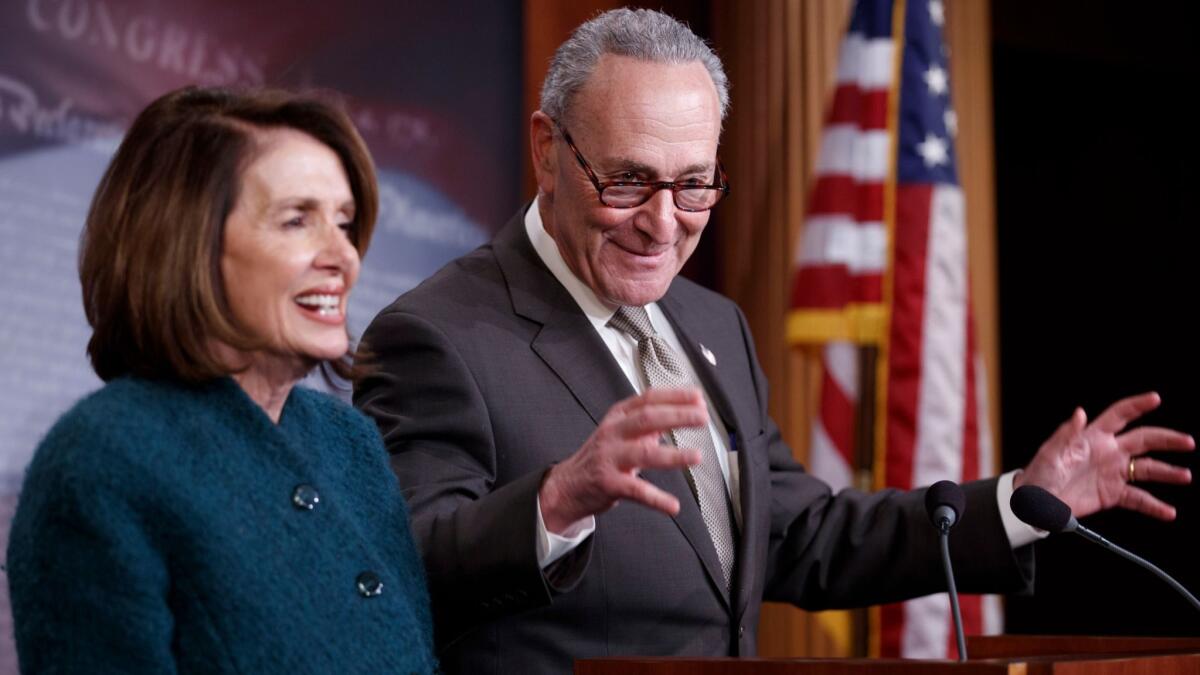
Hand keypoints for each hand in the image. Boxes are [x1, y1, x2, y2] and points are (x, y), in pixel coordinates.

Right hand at [539, 388, 705, 532]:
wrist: (569, 485)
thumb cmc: (600, 457)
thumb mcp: (621, 432)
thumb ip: (648, 424)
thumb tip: (679, 414)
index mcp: (619, 417)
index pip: (649, 399)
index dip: (675, 396)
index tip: (697, 398)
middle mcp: (613, 433)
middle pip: (648, 419)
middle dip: (677, 417)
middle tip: (701, 418)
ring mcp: (610, 457)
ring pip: (644, 453)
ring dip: (673, 455)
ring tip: (696, 456)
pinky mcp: (609, 483)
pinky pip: (636, 491)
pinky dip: (656, 499)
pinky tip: (673, 505)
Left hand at [1015, 392, 1193, 520]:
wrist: (1034, 503)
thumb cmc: (1038, 474)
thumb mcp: (1050, 453)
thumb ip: (1067, 433)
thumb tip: (1080, 412)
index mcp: (1093, 437)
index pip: (1120, 415)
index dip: (1137, 405)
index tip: (1154, 398)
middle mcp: (1108, 452)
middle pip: (1143, 440)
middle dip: (1166, 439)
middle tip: (1188, 442)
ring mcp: (1112, 473)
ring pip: (1146, 469)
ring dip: (1167, 472)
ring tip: (1184, 476)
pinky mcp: (1112, 494)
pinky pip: (1138, 499)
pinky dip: (1154, 505)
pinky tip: (1168, 511)